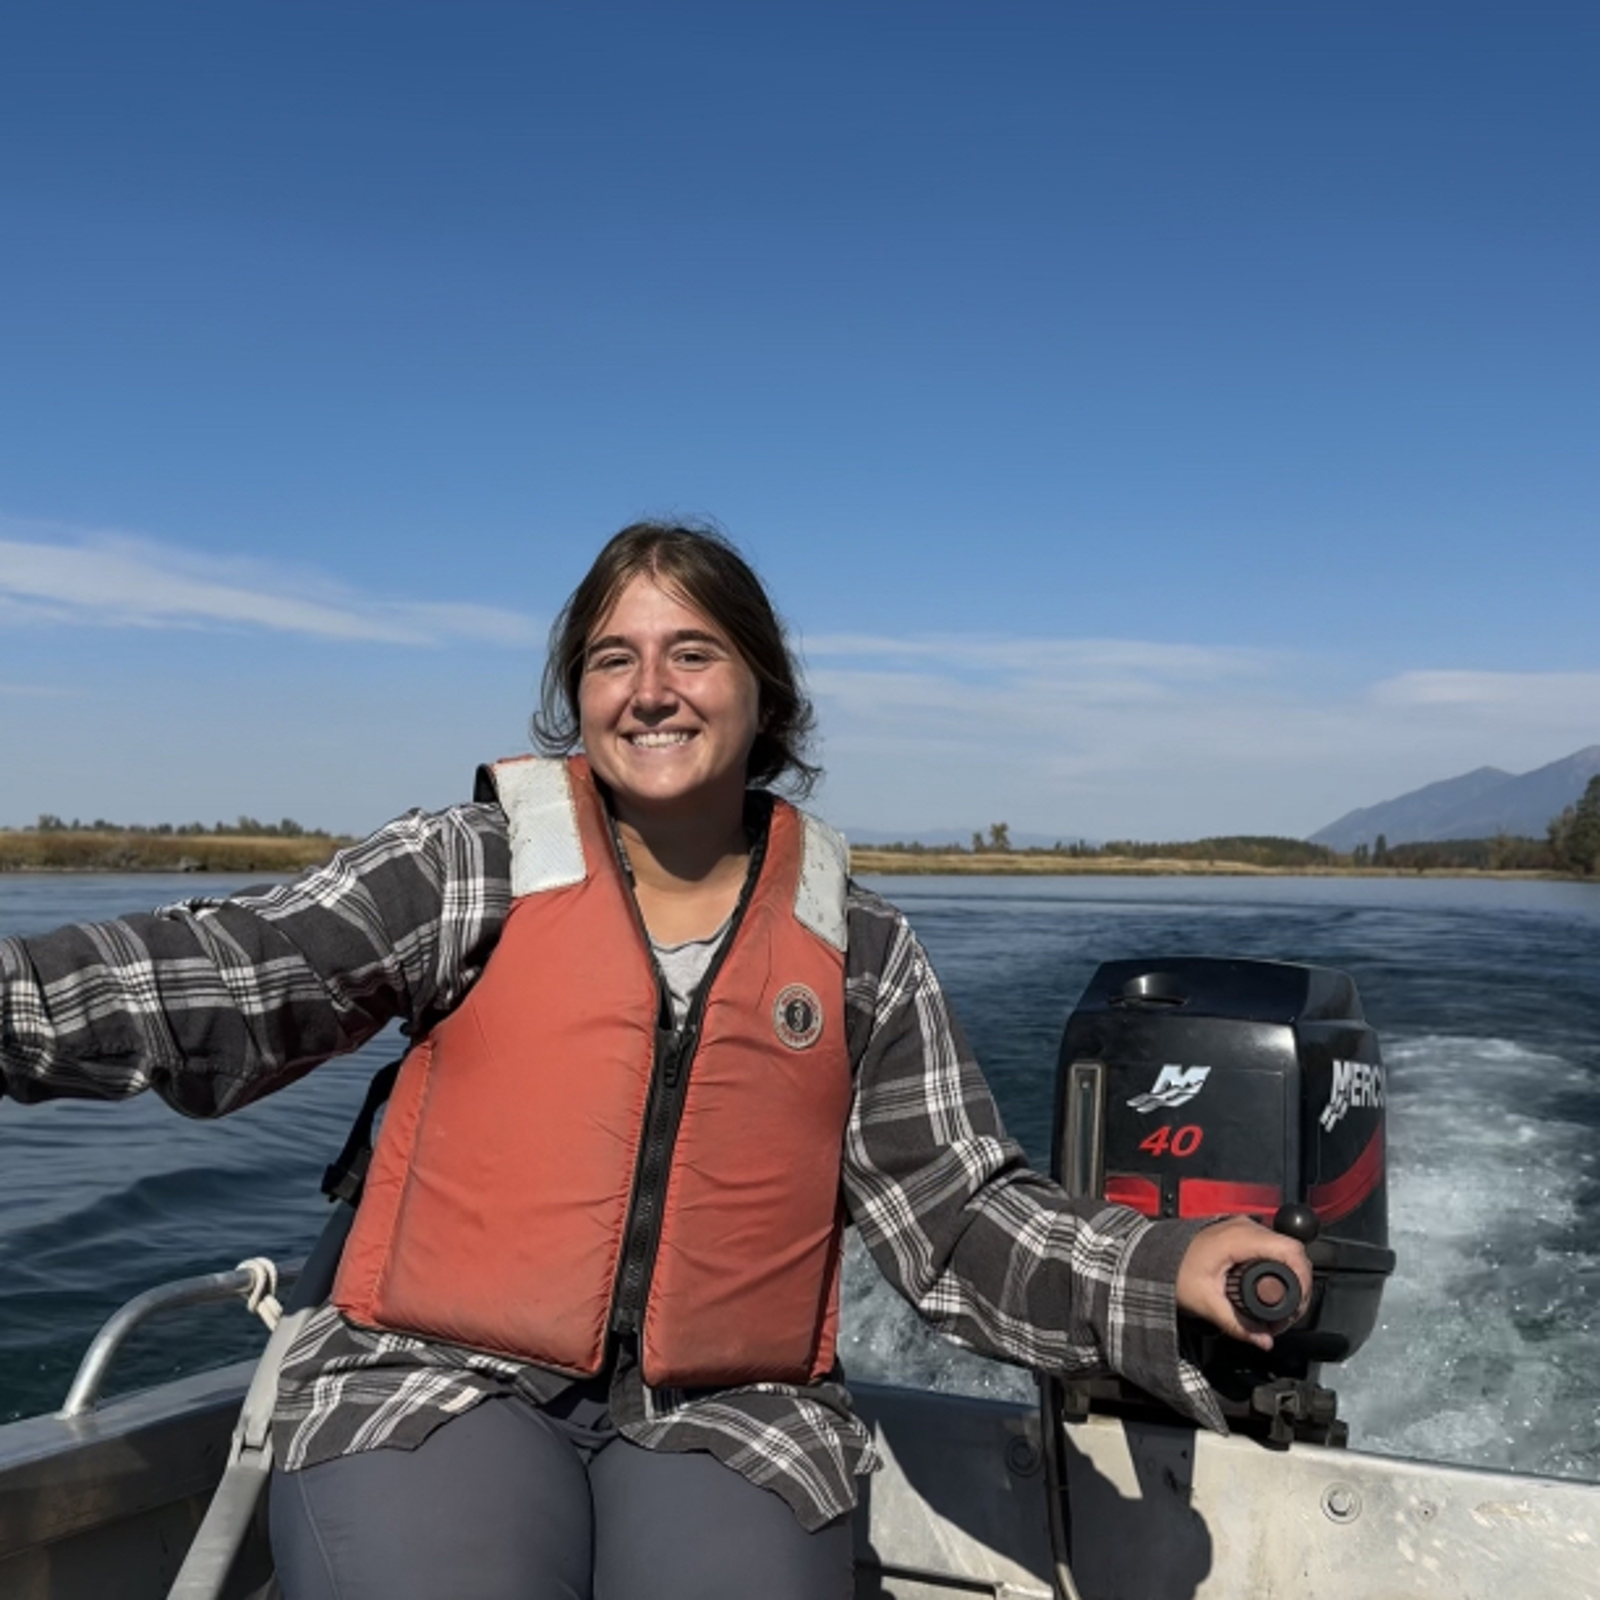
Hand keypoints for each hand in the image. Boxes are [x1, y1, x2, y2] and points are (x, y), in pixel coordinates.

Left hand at [1175, 1216, 1312, 1350]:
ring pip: (1282, 1247)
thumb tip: (1264, 1342)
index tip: (1299, 1305)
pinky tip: (1272, 1286)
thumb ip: (1237, 1325)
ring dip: (1290, 1274)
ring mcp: (1241, 1227)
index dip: (1303, 1278)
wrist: (1150, 1255)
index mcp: (1239, 1238)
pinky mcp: (1238, 1233)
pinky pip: (1269, 1246)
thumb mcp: (1205, 1302)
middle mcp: (1244, 1227)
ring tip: (1284, 1304)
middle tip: (1292, 1311)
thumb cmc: (1171, 1270)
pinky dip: (1277, 1265)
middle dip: (1299, 1282)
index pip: (1290, 1250)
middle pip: (1291, 1249)